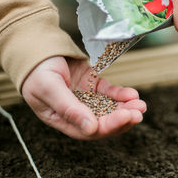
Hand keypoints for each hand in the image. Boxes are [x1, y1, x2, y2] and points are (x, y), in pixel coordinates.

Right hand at [22, 56, 145, 139]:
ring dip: (125, 108)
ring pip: (109, 108)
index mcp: (62, 119)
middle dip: (122, 119)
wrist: (37, 47)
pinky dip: (120, 94)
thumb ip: (69, 109)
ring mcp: (85, 98)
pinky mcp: (91, 85)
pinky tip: (131, 94)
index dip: (109, 126)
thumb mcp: (49, 88)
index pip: (89, 130)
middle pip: (103, 122)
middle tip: (139, 112)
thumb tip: (91, 129)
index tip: (125, 117)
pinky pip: (108, 92)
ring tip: (140, 104)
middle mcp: (75, 112)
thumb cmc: (36, 70)